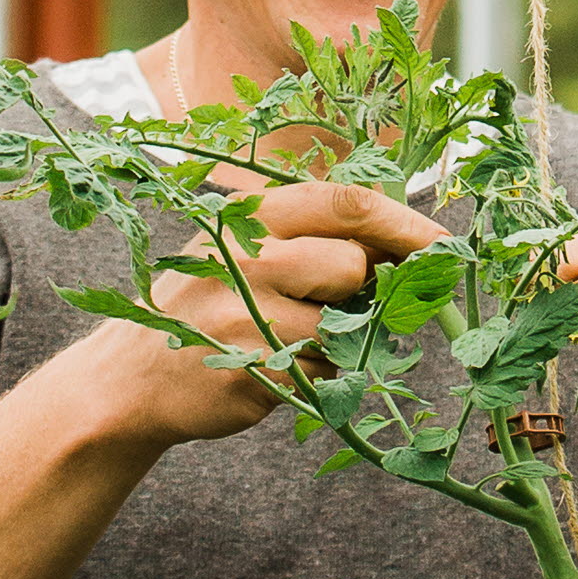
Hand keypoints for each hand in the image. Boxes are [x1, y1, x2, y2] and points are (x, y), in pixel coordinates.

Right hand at [127, 180, 449, 445]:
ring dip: (333, 341)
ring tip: (285, 337)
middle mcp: (243, 256)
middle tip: (332, 302)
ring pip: (340, 328)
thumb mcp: (247, 247)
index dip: (405, 224)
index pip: (346, 203)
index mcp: (251, 216)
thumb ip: (314, 234)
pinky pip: (319, 373)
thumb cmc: (211, 302)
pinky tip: (270, 366)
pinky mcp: (247, 369)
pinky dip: (311, 375)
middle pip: (351, 266)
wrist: (133, 374)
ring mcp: (241, 314)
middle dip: (359, 291)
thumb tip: (411, 242)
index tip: (444, 245)